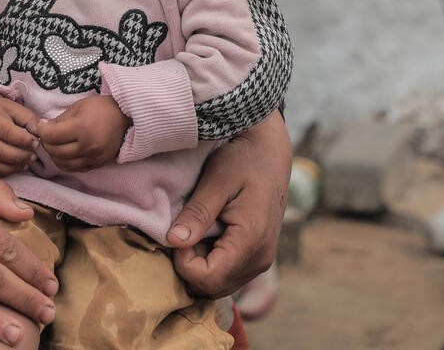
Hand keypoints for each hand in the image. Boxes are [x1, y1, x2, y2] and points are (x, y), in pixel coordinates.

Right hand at [0, 97, 39, 176]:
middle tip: (34, 156)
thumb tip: (40, 132)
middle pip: (0, 151)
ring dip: (14, 166)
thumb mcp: (12, 107)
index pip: (8, 133)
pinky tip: (15, 167)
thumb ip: (28, 118)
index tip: (37, 143)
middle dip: (21, 156)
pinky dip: (4, 172)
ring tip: (26, 163)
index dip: (25, 141)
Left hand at [35, 95, 128, 171]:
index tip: (40, 126)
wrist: (125, 118)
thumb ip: (60, 120)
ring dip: (54, 156)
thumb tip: (44, 128)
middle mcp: (88, 146)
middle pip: (56, 151)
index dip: (41, 130)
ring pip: (64, 164)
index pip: (51, 135)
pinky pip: (76, 169)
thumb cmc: (100, 108)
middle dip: (46, 143)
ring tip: (53, 145)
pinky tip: (63, 154)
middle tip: (45, 135)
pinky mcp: (98, 164)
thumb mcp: (78, 107)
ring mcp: (94, 157)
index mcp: (81, 128)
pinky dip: (65, 164)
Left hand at [168, 113, 291, 297]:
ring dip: (198, 265)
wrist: (269, 154)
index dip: (183, 262)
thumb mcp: (217, 181)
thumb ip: (197, 213)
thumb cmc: (242, 161)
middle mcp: (260, 260)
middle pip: (213, 288)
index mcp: (251, 242)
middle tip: (181, 232)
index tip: (176, 234)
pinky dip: (209, 263)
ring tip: (192, 231)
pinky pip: (228, 275)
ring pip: (219, 285)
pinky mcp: (256, 257)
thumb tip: (173, 242)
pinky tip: (202, 235)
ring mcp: (260, 262)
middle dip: (188, 266)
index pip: (208, 278)